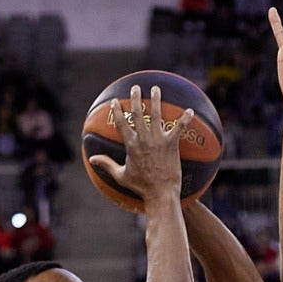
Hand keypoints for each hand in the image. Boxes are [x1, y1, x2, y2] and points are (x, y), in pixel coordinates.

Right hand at [87, 84, 186, 206]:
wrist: (160, 193)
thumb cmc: (141, 187)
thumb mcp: (121, 176)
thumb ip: (107, 164)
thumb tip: (92, 159)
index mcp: (131, 145)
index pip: (121, 123)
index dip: (117, 111)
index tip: (116, 101)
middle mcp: (144, 139)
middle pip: (138, 114)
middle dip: (136, 98)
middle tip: (135, 88)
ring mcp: (158, 140)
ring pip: (156, 115)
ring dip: (156, 100)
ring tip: (156, 88)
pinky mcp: (172, 144)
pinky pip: (179, 128)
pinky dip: (185, 119)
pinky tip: (190, 110)